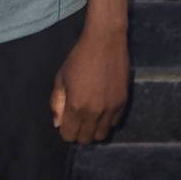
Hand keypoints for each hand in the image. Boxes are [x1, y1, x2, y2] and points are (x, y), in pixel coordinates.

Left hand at [50, 28, 129, 144]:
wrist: (105, 41)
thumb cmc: (79, 57)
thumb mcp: (61, 78)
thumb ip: (57, 102)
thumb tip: (58, 123)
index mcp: (76, 106)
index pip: (69, 135)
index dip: (66, 130)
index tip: (67, 121)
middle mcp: (94, 111)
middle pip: (86, 138)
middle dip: (79, 132)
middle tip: (78, 119)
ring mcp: (111, 108)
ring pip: (102, 134)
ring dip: (95, 128)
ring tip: (92, 115)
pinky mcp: (123, 101)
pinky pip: (115, 122)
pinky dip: (107, 120)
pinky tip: (103, 108)